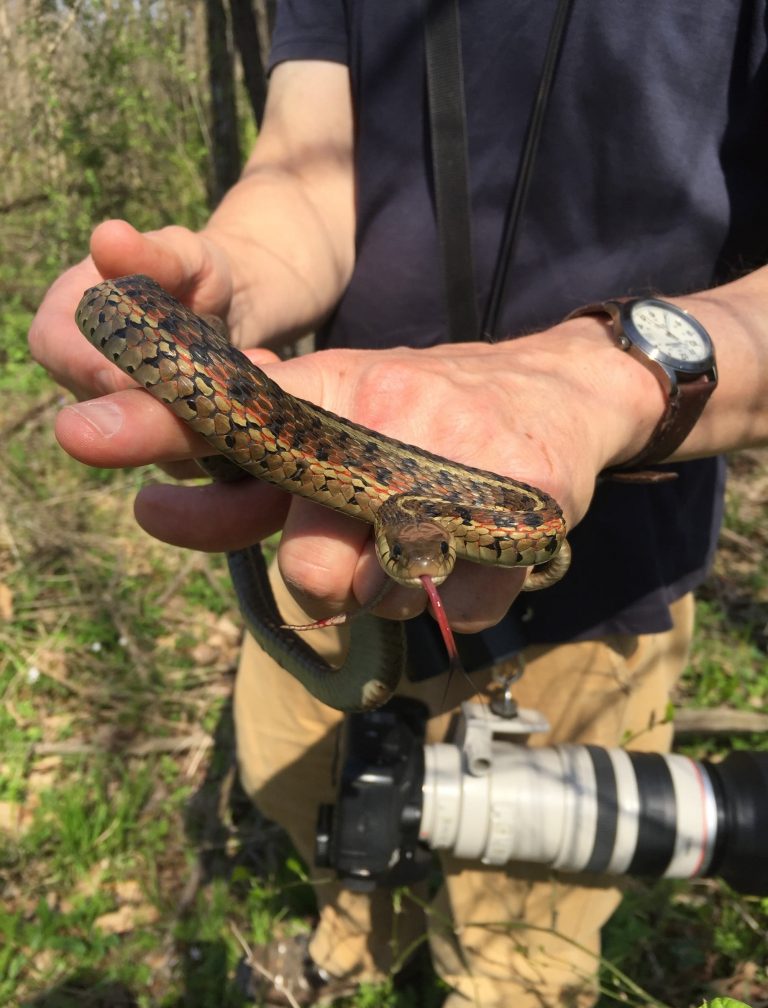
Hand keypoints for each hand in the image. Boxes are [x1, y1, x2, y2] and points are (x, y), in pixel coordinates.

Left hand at [36, 243, 662, 631]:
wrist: (557, 393)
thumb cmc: (430, 409)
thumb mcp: (339, 417)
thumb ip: (252, 473)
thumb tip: (155, 510)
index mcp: (339, 390)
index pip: (239, 422)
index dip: (156, 430)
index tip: (82, 434)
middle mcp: (394, 421)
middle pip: (314, 568)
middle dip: (323, 577)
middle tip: (355, 547)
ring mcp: (465, 472)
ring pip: (385, 600)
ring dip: (391, 589)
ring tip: (422, 539)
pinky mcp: (529, 515)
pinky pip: (458, 609)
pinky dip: (454, 596)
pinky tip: (468, 555)